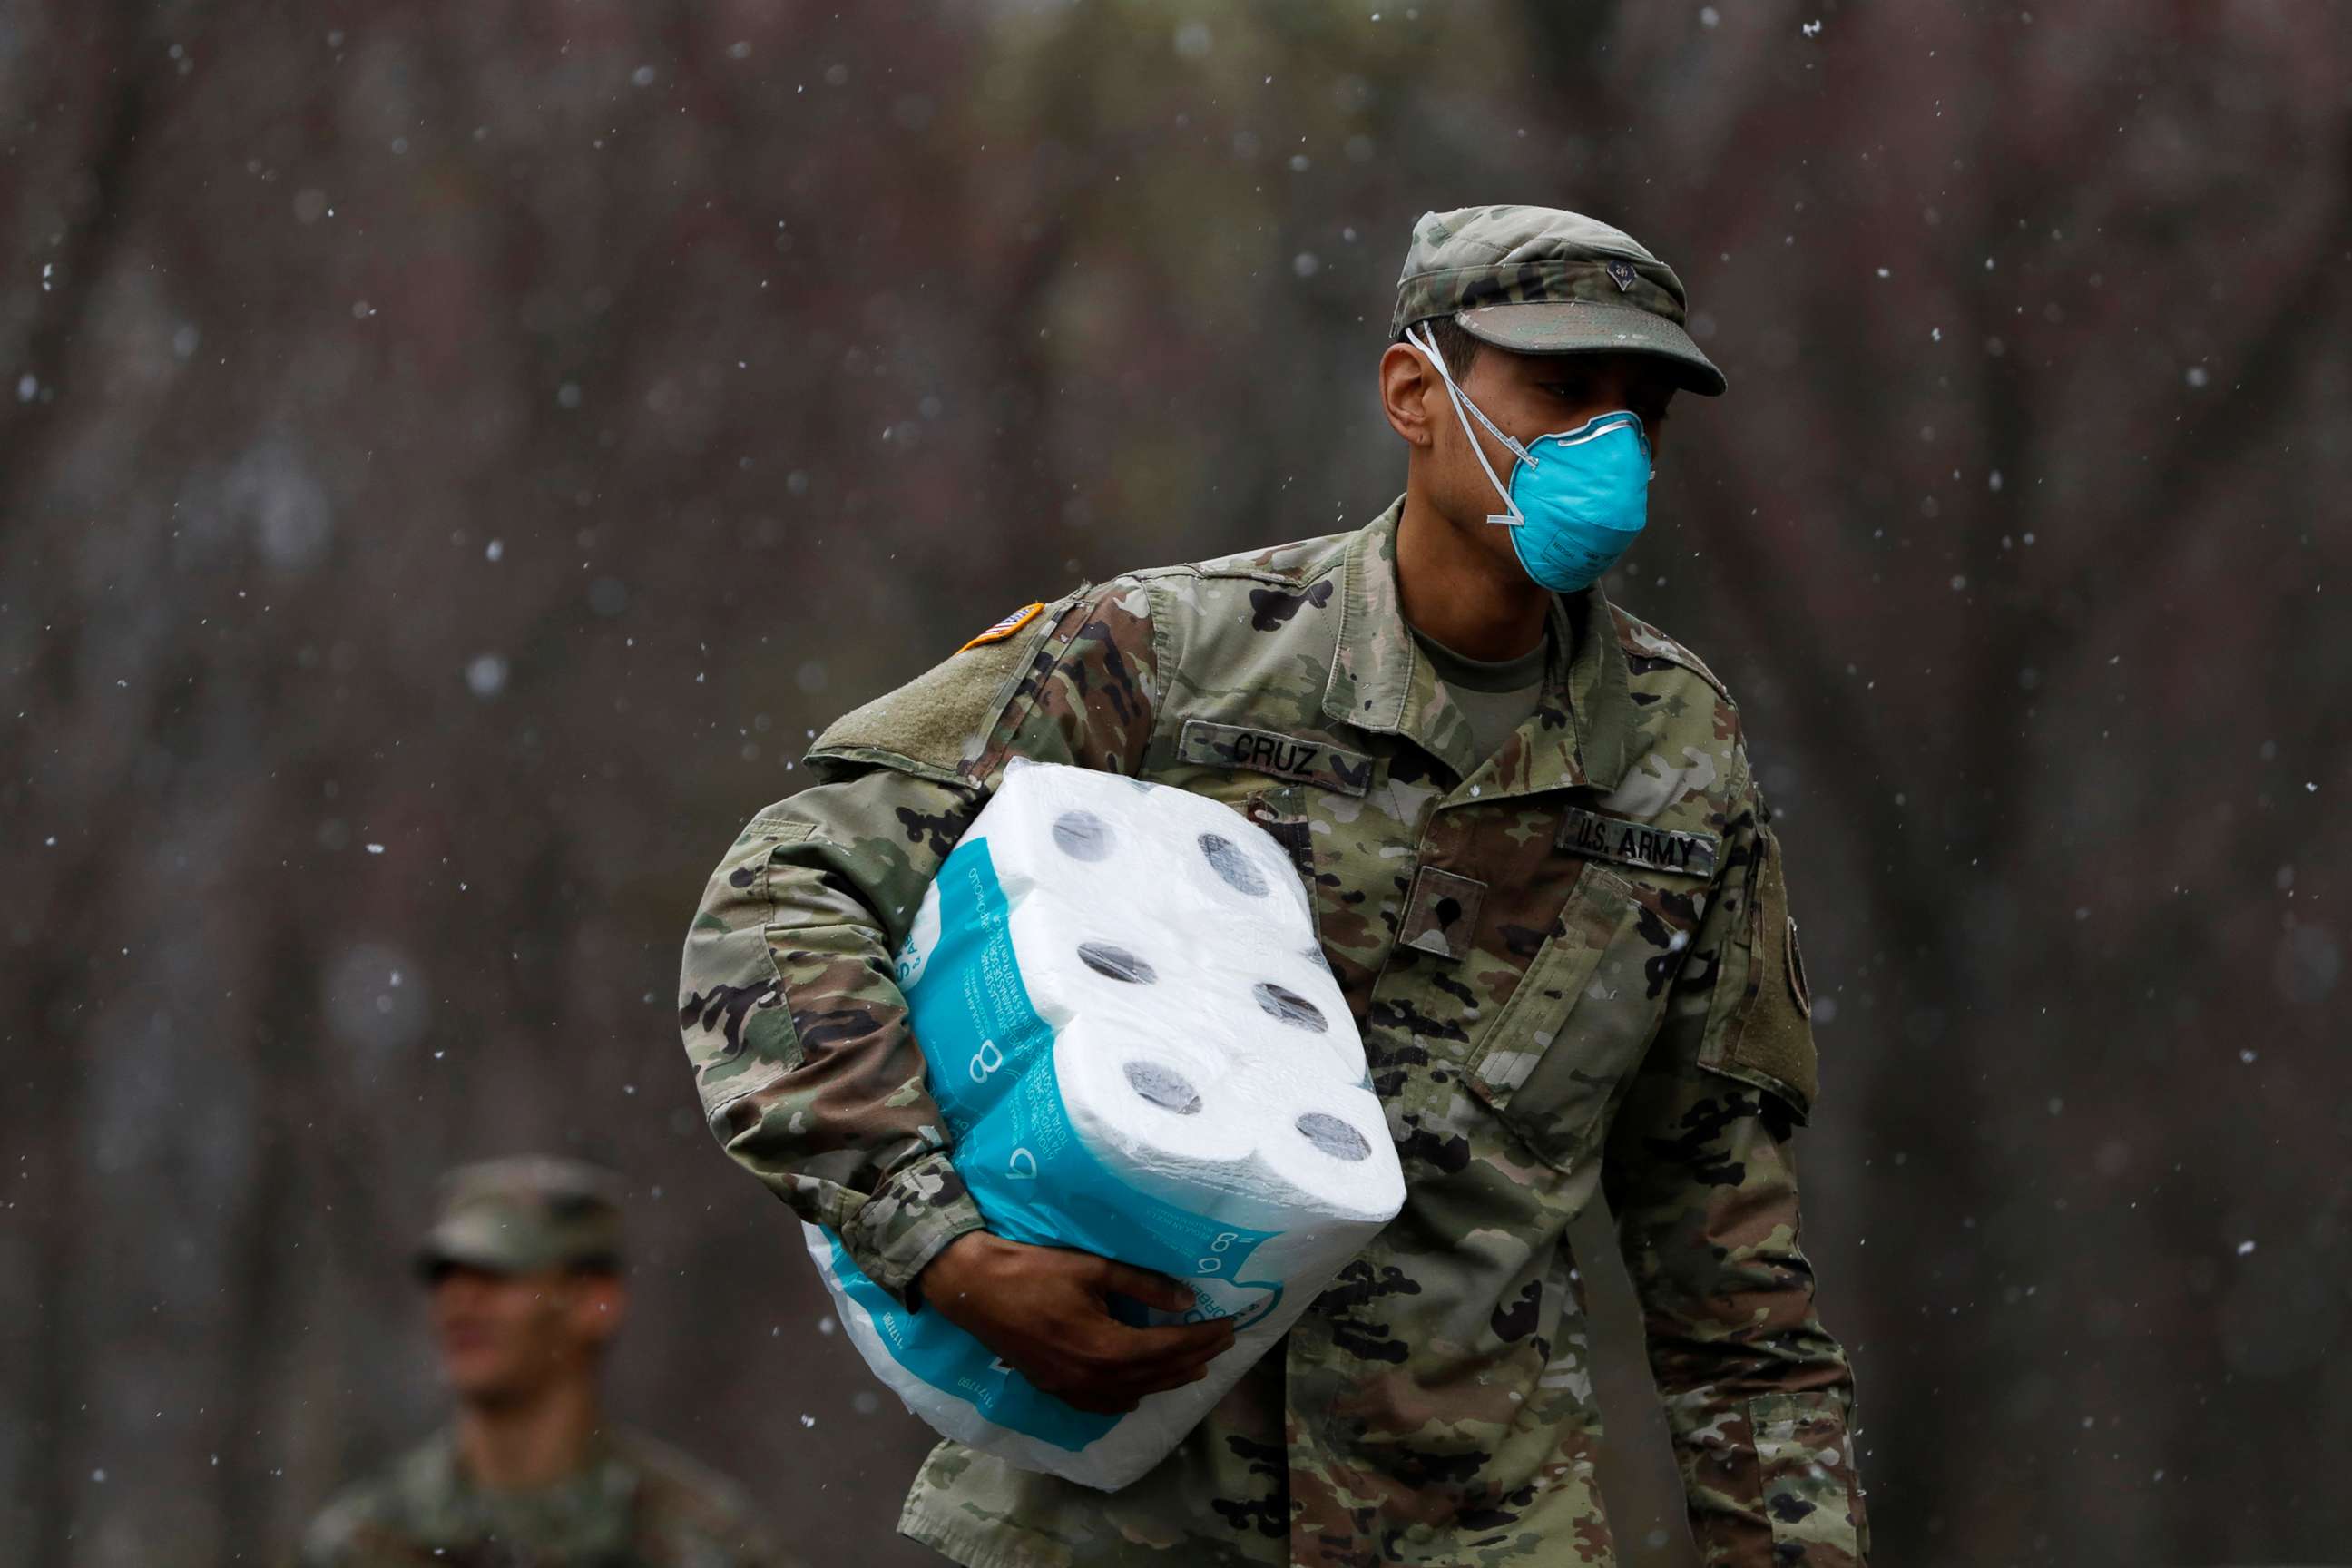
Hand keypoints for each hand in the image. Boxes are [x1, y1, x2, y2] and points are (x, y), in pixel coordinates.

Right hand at [916, 1231, 1238, 1414]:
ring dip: (1168, 1380)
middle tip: (1222, 1344)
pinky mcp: (1057, 1390)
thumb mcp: (1094, 1269)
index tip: (1230, 1326)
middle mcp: (1094, 1378)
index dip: (1203, 1338)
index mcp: (1107, 1347)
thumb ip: (1143, 1286)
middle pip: (1157, 1376)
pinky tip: (1141, 1385)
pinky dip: (1131, 1394)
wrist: (974, 1289)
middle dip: (1195, 1359)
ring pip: (1134, 1393)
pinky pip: (1105, 1403)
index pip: (1169, 1348)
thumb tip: (1187, 1300)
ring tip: (1195, 1365)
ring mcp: (1073, 1390)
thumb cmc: (1033, 1271)